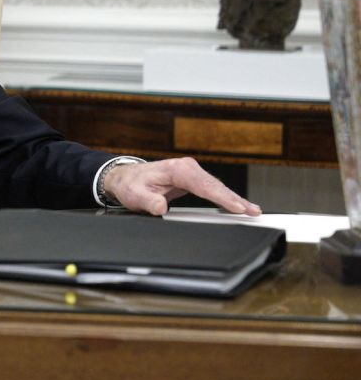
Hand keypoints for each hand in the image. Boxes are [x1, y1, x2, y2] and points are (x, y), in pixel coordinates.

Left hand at [104, 157, 260, 216]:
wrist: (126, 178)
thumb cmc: (131, 185)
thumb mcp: (135, 195)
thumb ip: (148, 201)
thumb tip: (160, 207)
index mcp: (177, 170)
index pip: (204, 185)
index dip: (221, 197)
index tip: (236, 207)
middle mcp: (187, 168)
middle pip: (216, 186)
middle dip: (235, 199)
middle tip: (253, 212)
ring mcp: (191, 173)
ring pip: (217, 187)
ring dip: (234, 199)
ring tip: (252, 211)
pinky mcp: (193, 180)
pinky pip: (213, 189)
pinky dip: (226, 197)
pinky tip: (238, 206)